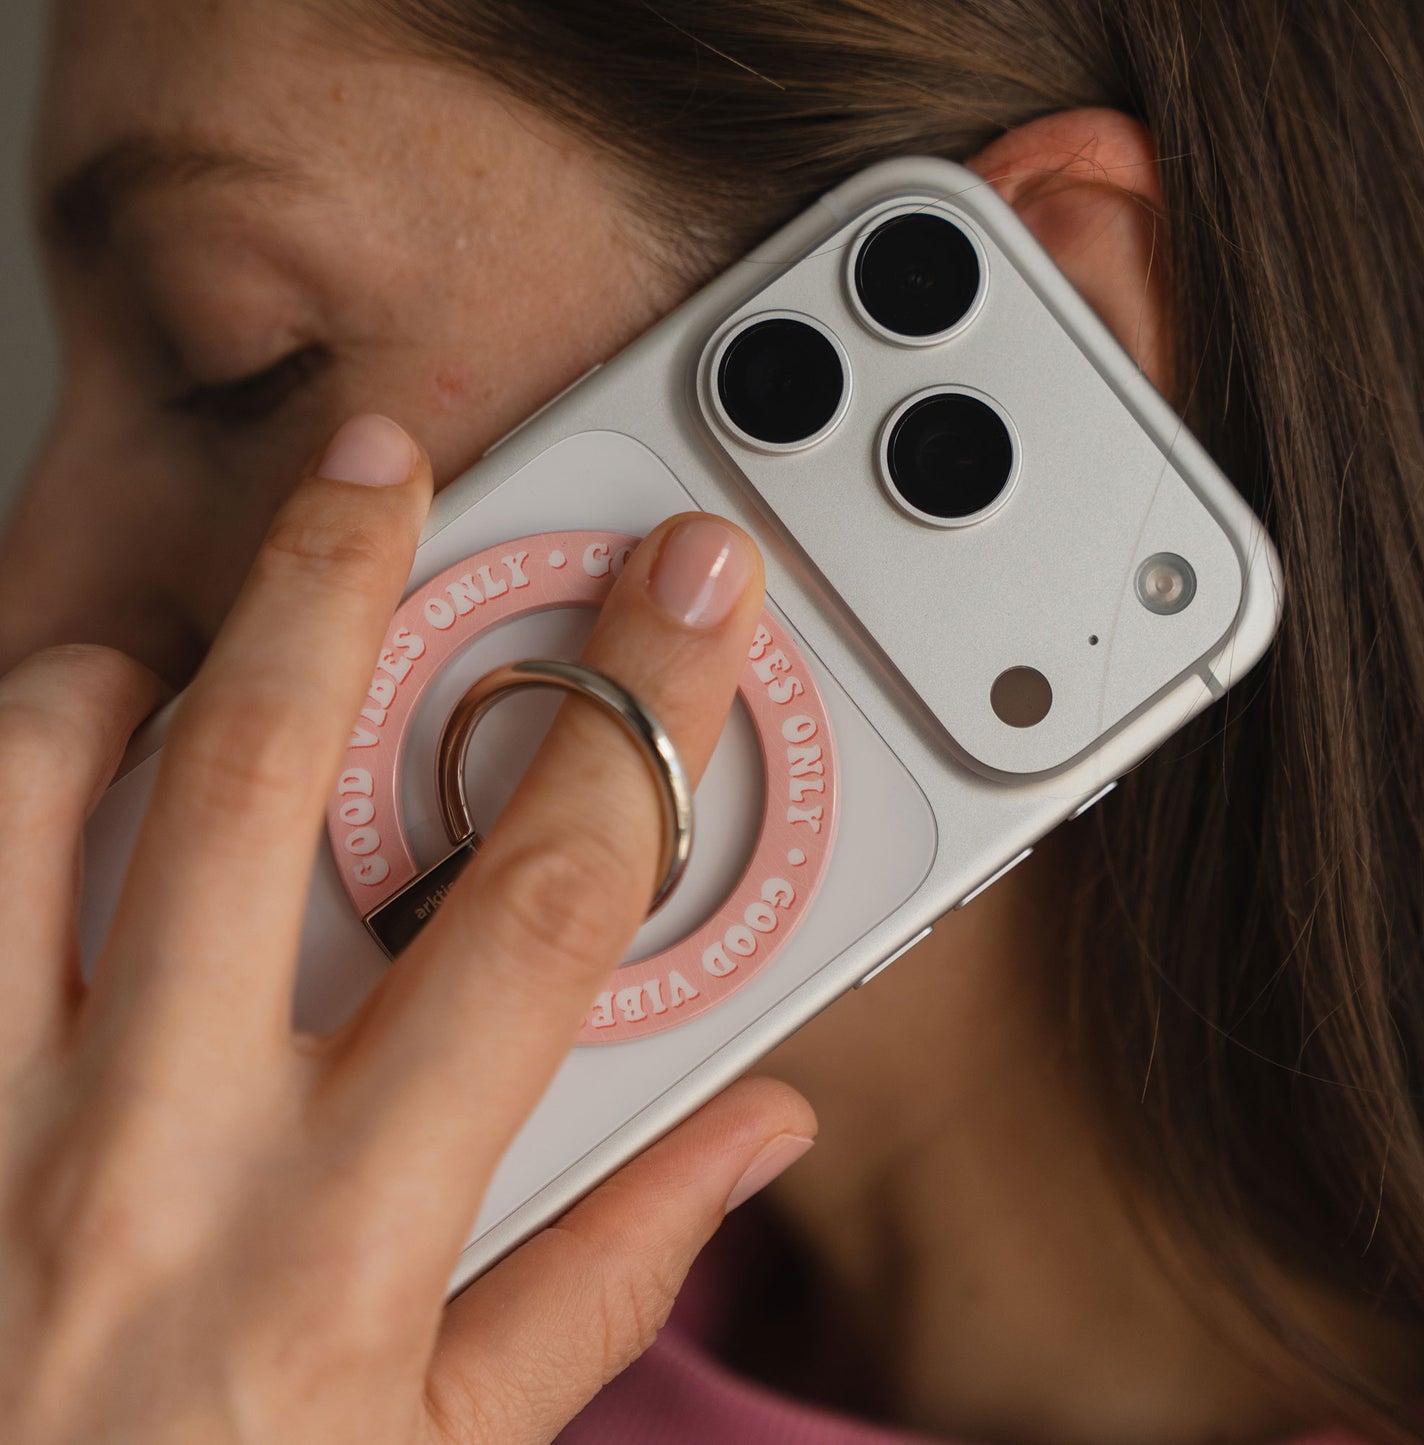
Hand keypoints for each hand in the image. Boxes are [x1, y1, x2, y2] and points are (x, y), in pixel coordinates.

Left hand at [0, 415, 815, 1444]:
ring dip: (111, 679)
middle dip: (342, 580)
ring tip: (179, 654)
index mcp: (340, 1238)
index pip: (541, 910)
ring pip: (25, 793)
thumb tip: (748, 1128)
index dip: (641, 718)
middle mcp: (148, 1156)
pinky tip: (49, 791)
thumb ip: (608, 1271)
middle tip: (383, 464)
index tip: (686, 594)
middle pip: (256, 777)